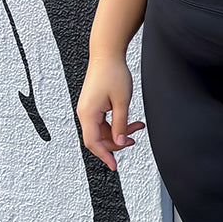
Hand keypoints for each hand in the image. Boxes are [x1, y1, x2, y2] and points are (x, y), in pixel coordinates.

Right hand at [77, 57, 144, 171]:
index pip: (94, 143)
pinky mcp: (93, 105)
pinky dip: (117, 124)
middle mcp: (85, 113)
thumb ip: (121, 124)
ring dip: (120, 131)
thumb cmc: (113, 74)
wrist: (107, 55)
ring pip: (103, 131)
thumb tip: (119, 143)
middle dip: (117, 142)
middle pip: (99, 139)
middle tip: (134, 139)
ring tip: (138, 127)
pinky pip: (104, 122)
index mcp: (88, 114)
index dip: (105, 156)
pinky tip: (130, 121)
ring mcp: (88, 109)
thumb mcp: (122, 102)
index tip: (114, 166)